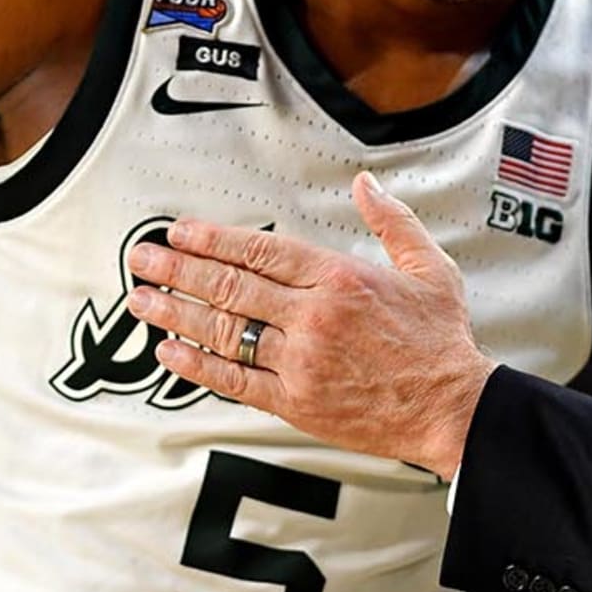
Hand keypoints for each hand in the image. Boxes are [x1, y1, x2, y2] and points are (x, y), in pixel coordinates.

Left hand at [123, 172, 495, 478]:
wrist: (451, 407)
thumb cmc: (440, 338)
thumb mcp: (430, 266)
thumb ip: (392, 220)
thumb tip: (366, 183)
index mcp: (341, 278)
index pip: (260, 250)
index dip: (212, 240)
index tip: (179, 233)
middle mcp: (314, 317)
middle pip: (231, 287)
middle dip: (178, 271)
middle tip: (140, 259)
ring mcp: (301, 362)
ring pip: (225, 331)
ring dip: (176, 314)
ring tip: (141, 300)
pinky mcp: (296, 402)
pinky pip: (235, 380)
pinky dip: (197, 366)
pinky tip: (169, 352)